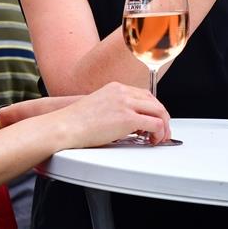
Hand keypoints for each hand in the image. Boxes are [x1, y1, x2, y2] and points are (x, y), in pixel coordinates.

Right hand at [56, 81, 171, 146]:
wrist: (64, 126)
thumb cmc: (74, 122)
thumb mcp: (98, 106)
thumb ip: (115, 109)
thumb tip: (129, 124)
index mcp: (115, 88)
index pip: (144, 95)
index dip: (152, 109)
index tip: (153, 120)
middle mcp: (123, 92)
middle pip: (154, 102)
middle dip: (162, 117)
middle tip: (161, 131)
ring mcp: (126, 104)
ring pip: (159, 111)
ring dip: (163, 125)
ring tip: (159, 137)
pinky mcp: (128, 118)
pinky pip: (154, 124)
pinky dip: (159, 133)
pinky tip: (153, 140)